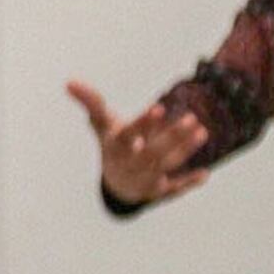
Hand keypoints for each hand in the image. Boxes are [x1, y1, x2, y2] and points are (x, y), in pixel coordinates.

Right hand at [68, 79, 210, 205]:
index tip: (158, 108)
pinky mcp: (159, 192)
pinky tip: (204, 174)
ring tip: (203, 132)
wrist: (117, 186)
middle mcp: (130, 165)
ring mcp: (145, 180)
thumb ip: (91, 102)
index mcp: (116, 147)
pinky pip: (174, 188)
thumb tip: (69, 81)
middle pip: (152, 152)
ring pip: (166, 166)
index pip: (129, 135)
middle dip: (172, 136)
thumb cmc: (113, 145)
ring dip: (184, 151)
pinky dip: (188, 183)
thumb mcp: (103, 124)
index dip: (143, 123)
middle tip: (192, 118)